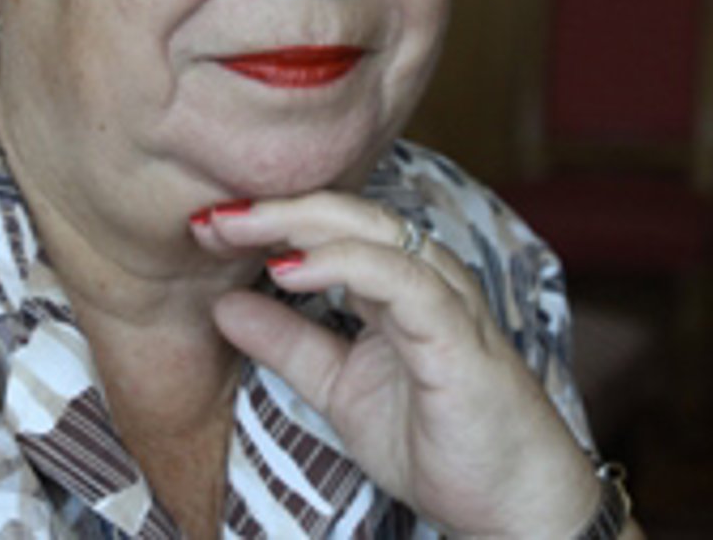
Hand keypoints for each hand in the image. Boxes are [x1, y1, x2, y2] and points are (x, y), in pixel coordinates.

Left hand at [190, 193, 603, 538]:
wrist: (510, 504)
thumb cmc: (438, 441)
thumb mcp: (339, 388)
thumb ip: (288, 345)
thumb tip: (220, 306)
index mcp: (396, 283)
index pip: (327, 228)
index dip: (265, 220)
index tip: (202, 226)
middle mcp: (424, 277)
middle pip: (345, 214)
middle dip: (273, 208)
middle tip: (207, 216)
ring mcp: (445, 299)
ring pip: (372, 231)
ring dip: (298, 224)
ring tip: (237, 228)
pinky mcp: (457, 333)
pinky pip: (401, 280)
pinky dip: (343, 264)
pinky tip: (290, 270)